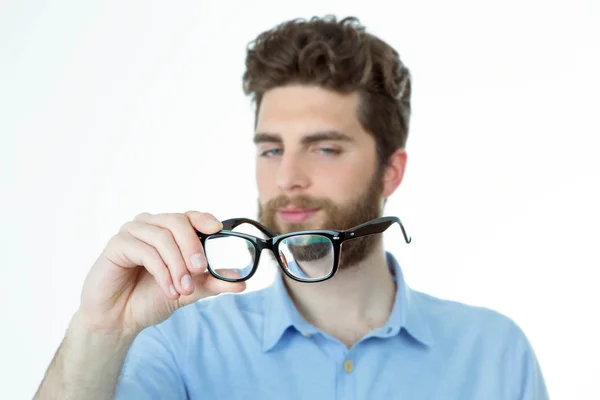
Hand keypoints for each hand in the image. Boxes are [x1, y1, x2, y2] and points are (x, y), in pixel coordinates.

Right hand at [75, 211, 245, 335]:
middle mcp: (150, 226)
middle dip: (192, 246)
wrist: (119, 320)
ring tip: (183, 289)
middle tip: (201, 269)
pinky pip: (145, 250)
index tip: (217, 229)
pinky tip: (169, 289)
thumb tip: (242, 282)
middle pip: (177, 221)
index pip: (189, 216)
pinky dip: (162, 271)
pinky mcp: (116, 245)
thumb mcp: (189, 291)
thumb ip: (212, 283)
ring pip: (162, 237)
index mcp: (168, 231)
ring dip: (177, 264)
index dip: (203, 219)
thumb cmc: (150, 299)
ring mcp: (132, 232)